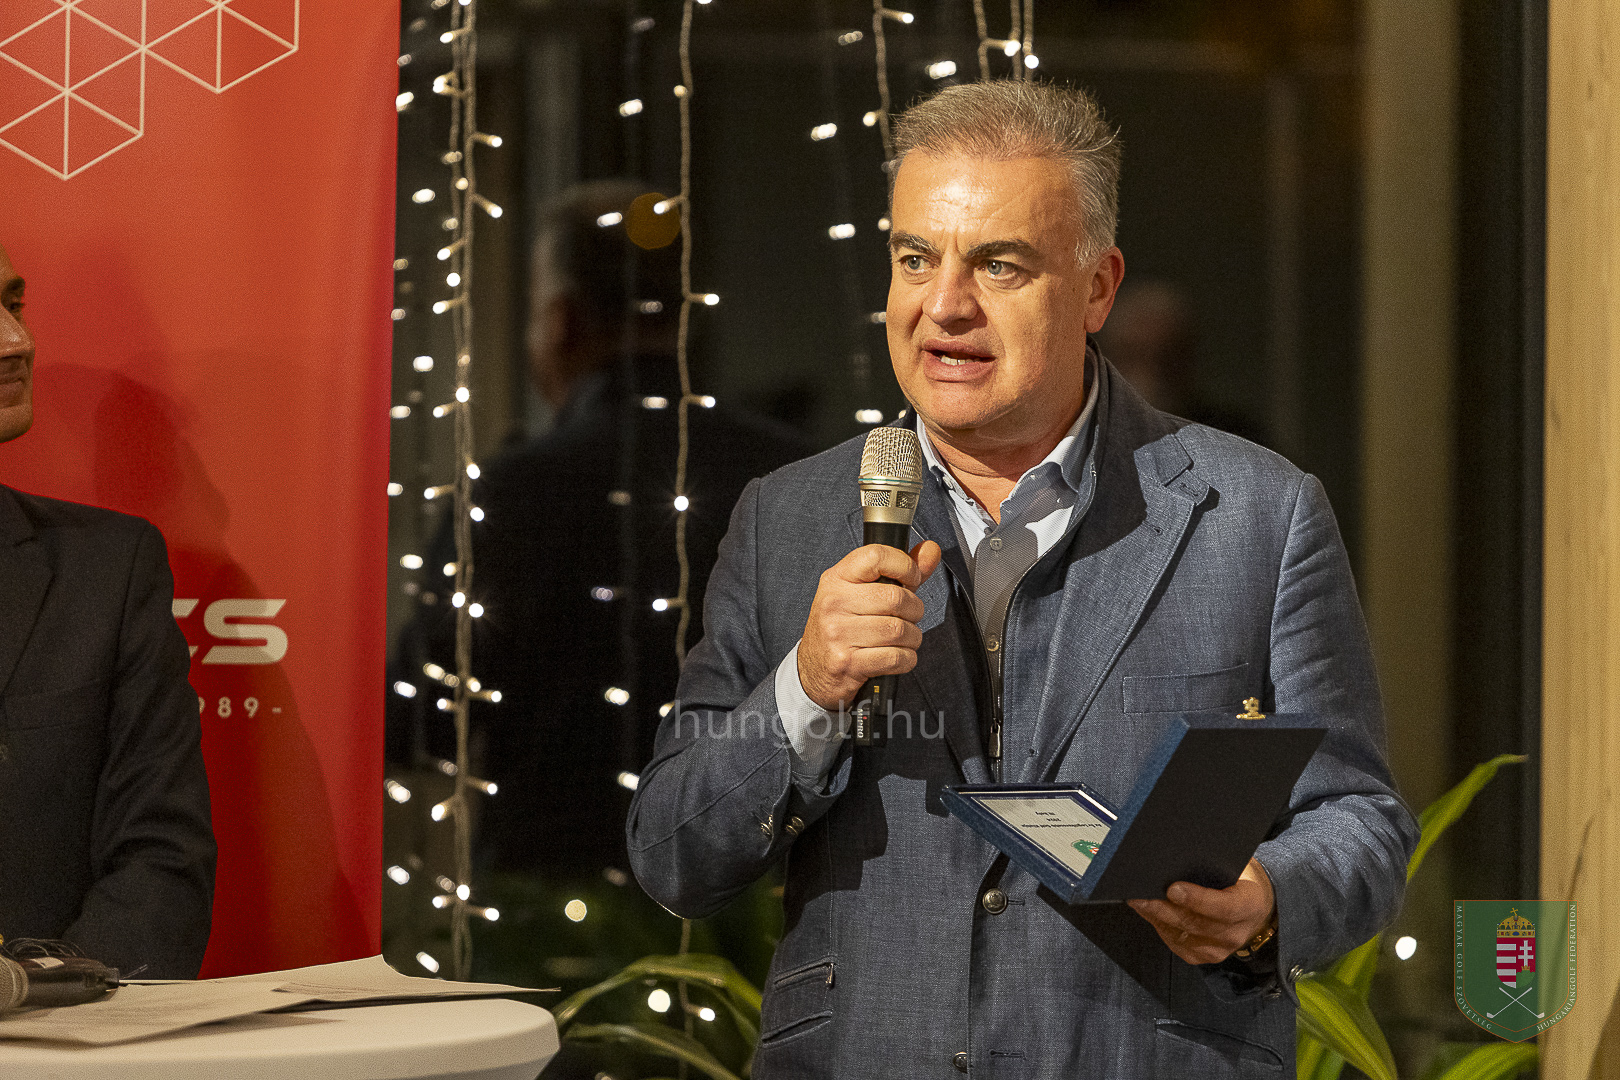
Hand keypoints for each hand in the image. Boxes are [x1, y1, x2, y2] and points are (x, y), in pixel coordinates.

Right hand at [797, 540, 942, 710]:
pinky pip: (896, 657)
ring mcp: (837, 633)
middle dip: (914, 610)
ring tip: (902, 638)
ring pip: (899, 629)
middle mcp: (833, 602)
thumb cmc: (842, 627)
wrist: (813, 669)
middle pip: (896, 597)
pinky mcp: (847, 662)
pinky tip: (895, 656)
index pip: (876, 556)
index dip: (906, 566)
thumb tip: (931, 549)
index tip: (911, 579)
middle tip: (907, 616)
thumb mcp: (861, 593)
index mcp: (836, 578)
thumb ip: (899, 572)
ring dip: (912, 637)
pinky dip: (906, 659)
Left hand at [1127, 858, 1275, 965]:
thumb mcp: (1239, 867)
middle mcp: (1235, 933)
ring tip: (1136, 899)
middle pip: (1194, 923)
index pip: (1223, 907)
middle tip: (1140, 894)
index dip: (1197, 899)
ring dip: (1155, 917)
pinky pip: (1176, 943)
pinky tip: (1146, 911)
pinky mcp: (1203, 956)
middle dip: (1163, 908)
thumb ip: (1216, 864)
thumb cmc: (1242, 880)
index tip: (1173, 889)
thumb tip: (1179, 853)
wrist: (1256, 910)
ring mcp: (1219, 949)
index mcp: (1249, 906)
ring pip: (1180, 935)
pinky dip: (1158, 926)